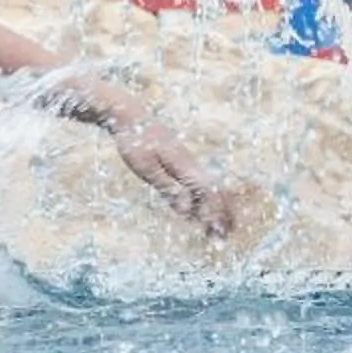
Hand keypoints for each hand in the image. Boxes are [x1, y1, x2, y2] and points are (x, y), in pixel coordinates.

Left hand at [107, 117, 242, 240]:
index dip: (216, 214)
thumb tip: (188, 210)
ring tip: (212, 232)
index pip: (209, 193)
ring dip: (212, 210)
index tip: (219, 233)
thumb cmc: (134, 141)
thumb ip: (168, 188)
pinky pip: (195, 184)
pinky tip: (193, 215)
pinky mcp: (177, 162)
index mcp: (184, 165)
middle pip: (215, 191)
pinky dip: (199, 201)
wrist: (128, 115)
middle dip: (222, 214)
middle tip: (223, 237)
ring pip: (206, 188)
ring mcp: (185, 162)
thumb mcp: (146, 169)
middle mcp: (190, 163)